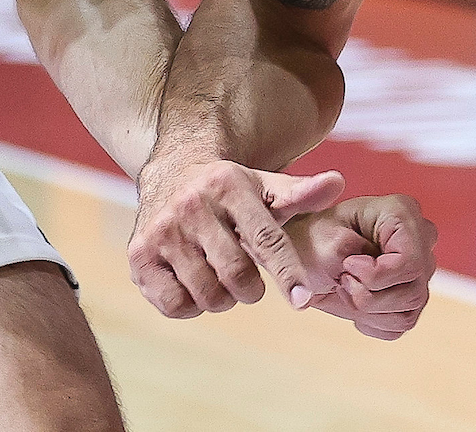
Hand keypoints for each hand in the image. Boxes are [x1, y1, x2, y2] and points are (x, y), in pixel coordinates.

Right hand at [130, 156, 347, 317]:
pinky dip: (190, 305)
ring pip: (206, 294)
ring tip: (220, 278)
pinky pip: (174, 305)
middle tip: (249, 283)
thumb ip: (300, 192)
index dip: (287, 272)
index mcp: (228, 185)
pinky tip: (193, 283)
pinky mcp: (138, 254)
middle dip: (251, 289)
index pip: (265, 237)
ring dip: (222, 298)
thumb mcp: (263, 185)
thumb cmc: (229, 189)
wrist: (170, 171)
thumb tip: (337, 183)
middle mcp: (191, 205)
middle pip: (236, 274)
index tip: (303, 301)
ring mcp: (161, 230)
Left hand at [287, 194, 439, 339]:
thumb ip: (343, 248)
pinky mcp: (412, 296)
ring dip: (367, 310)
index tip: (347, 267)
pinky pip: (401, 324)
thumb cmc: (316, 239)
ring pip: (408, 312)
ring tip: (345, 287)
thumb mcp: (321, 238)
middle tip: (342, 280)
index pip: (410, 261)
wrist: (309, 256)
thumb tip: (366, 263)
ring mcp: (420, 270)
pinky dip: (371, 321)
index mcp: (402, 212)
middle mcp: (420, 239)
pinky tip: (356, 301)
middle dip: (369, 296)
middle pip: (413, 291)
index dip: (377, 276)